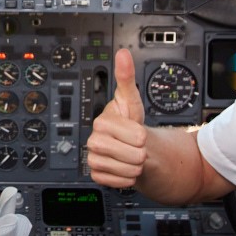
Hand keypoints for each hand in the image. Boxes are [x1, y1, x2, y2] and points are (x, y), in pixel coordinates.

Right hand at [86, 48, 149, 188]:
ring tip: (130, 156)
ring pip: (126, 170)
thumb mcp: (132, 100)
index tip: (136, 131)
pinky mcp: (96, 174)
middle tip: (134, 146)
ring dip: (135, 166)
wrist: (128, 146)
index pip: (136, 136)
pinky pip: (118, 181)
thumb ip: (126, 78)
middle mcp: (94, 139)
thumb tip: (122, 54)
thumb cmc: (131, 123)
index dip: (142, 136)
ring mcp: (93, 157)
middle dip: (139, 153)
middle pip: (132, 155)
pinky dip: (127, 178)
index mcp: (103, 121)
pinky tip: (123, 167)